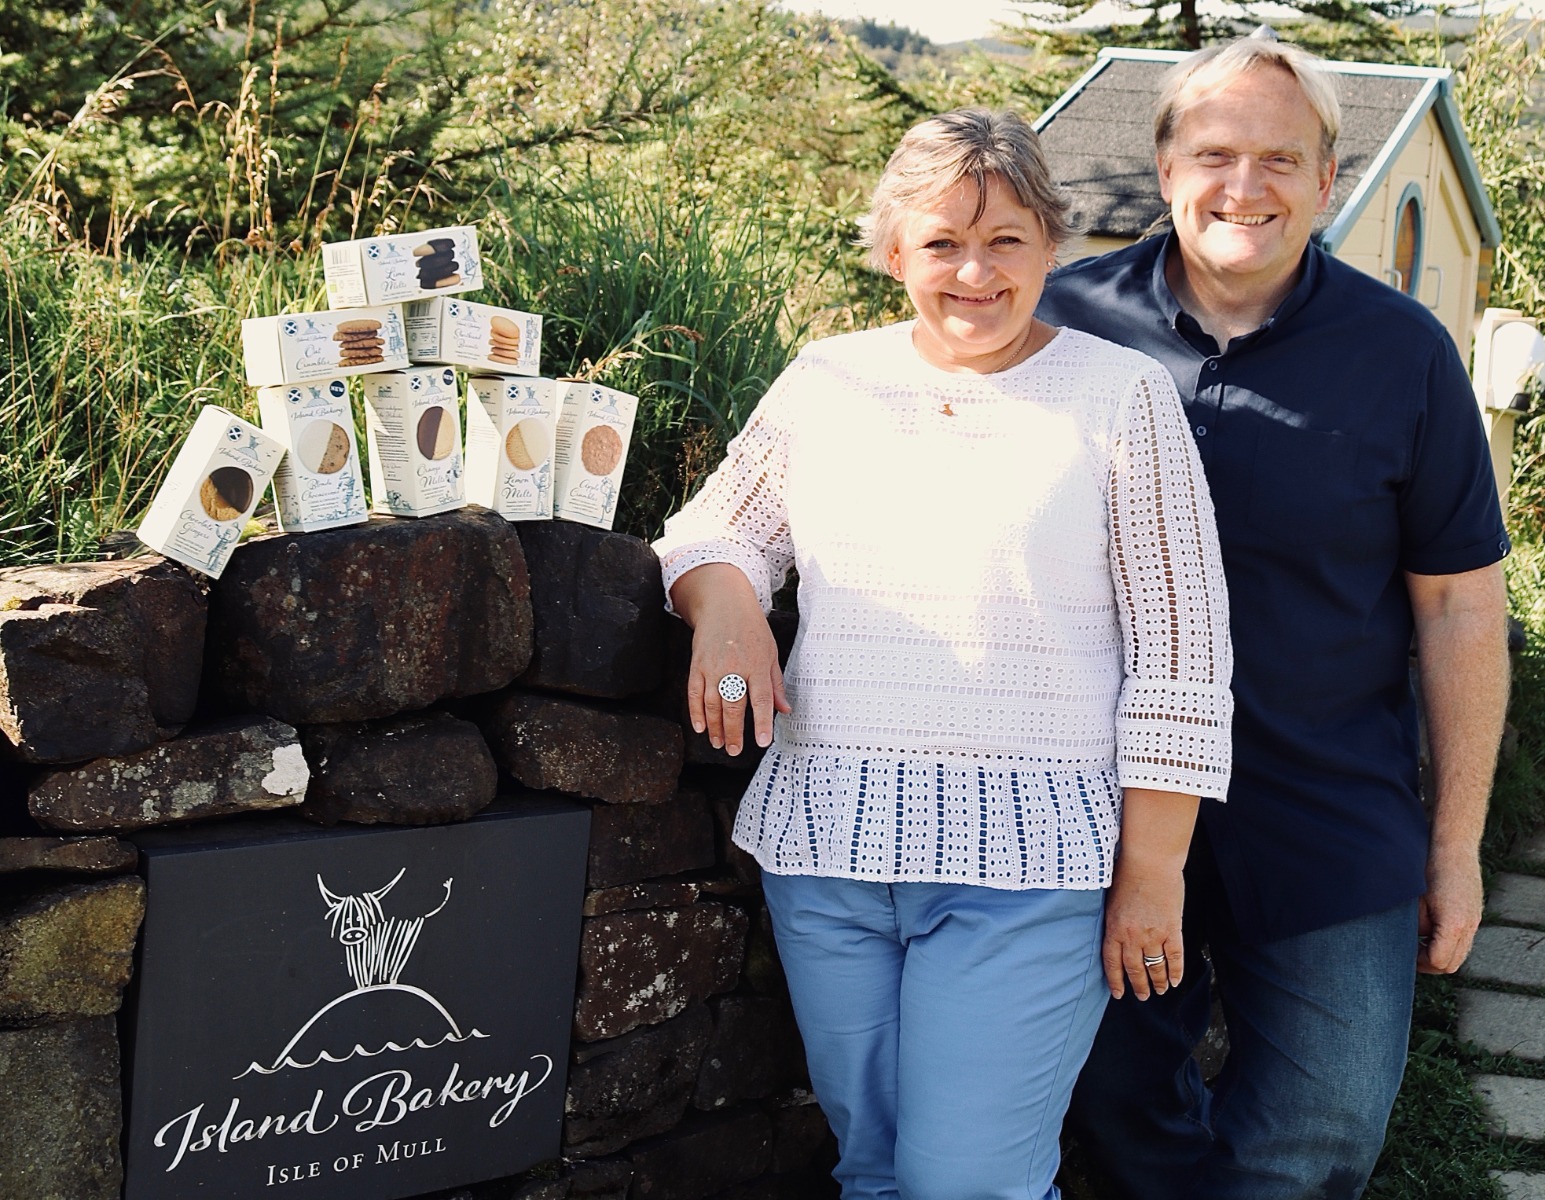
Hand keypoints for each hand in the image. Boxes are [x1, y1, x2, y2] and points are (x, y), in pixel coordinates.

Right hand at [678, 566, 789, 755]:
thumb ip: (776, 684)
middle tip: (734, 750)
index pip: (761, 699)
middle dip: (734, 732)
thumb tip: (785, 710)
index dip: (762, 722)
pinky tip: (701, 727)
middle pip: (733, 706)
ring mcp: (713, 666)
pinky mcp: (697, 664)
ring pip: (712, 703)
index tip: (762, 741)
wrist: (724, 604)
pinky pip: (694, 692)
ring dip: (715, 727)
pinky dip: (696, 712)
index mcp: (758, 665)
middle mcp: (735, 667)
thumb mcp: (771, 652)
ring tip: (718, 743)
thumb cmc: (751, 629)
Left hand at [1103, 855, 1183, 1000]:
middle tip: (1143, 997)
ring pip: (1156, 967)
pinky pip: (1175, 957)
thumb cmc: (1127, 874)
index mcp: (1114, 929)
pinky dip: (1176, 971)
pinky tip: (1176, 981)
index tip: (1119, 994)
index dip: (1116, 981)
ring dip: (1158, 982)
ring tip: (1160, 991)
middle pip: (1135, 969)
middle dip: (1139, 986)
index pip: (1112, 963)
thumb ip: (1114, 921)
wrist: (1150, 861)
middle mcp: (1132, 936)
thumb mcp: (1111, 899)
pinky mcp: (1172, 929)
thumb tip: (1116, 935)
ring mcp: (1153, 934)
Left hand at [1418, 846, 1483, 973]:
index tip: (1404, 953)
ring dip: (1439, 955)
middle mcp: (1468, 926)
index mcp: (1453, 924)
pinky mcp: (1474, 916)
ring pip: (1460, 955)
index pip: (1438, 961)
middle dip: (1429, 964)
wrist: (1453, 847)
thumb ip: (1417, 926)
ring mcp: (1474, 922)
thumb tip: (1414, 942)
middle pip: (1452, 964)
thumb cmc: (1429, 869)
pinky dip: (1448, 944)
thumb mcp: (1416, 901)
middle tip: (1410, 955)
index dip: (1419, 961)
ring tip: (1419, 944)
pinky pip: (1464, 941)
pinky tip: (1430, 932)